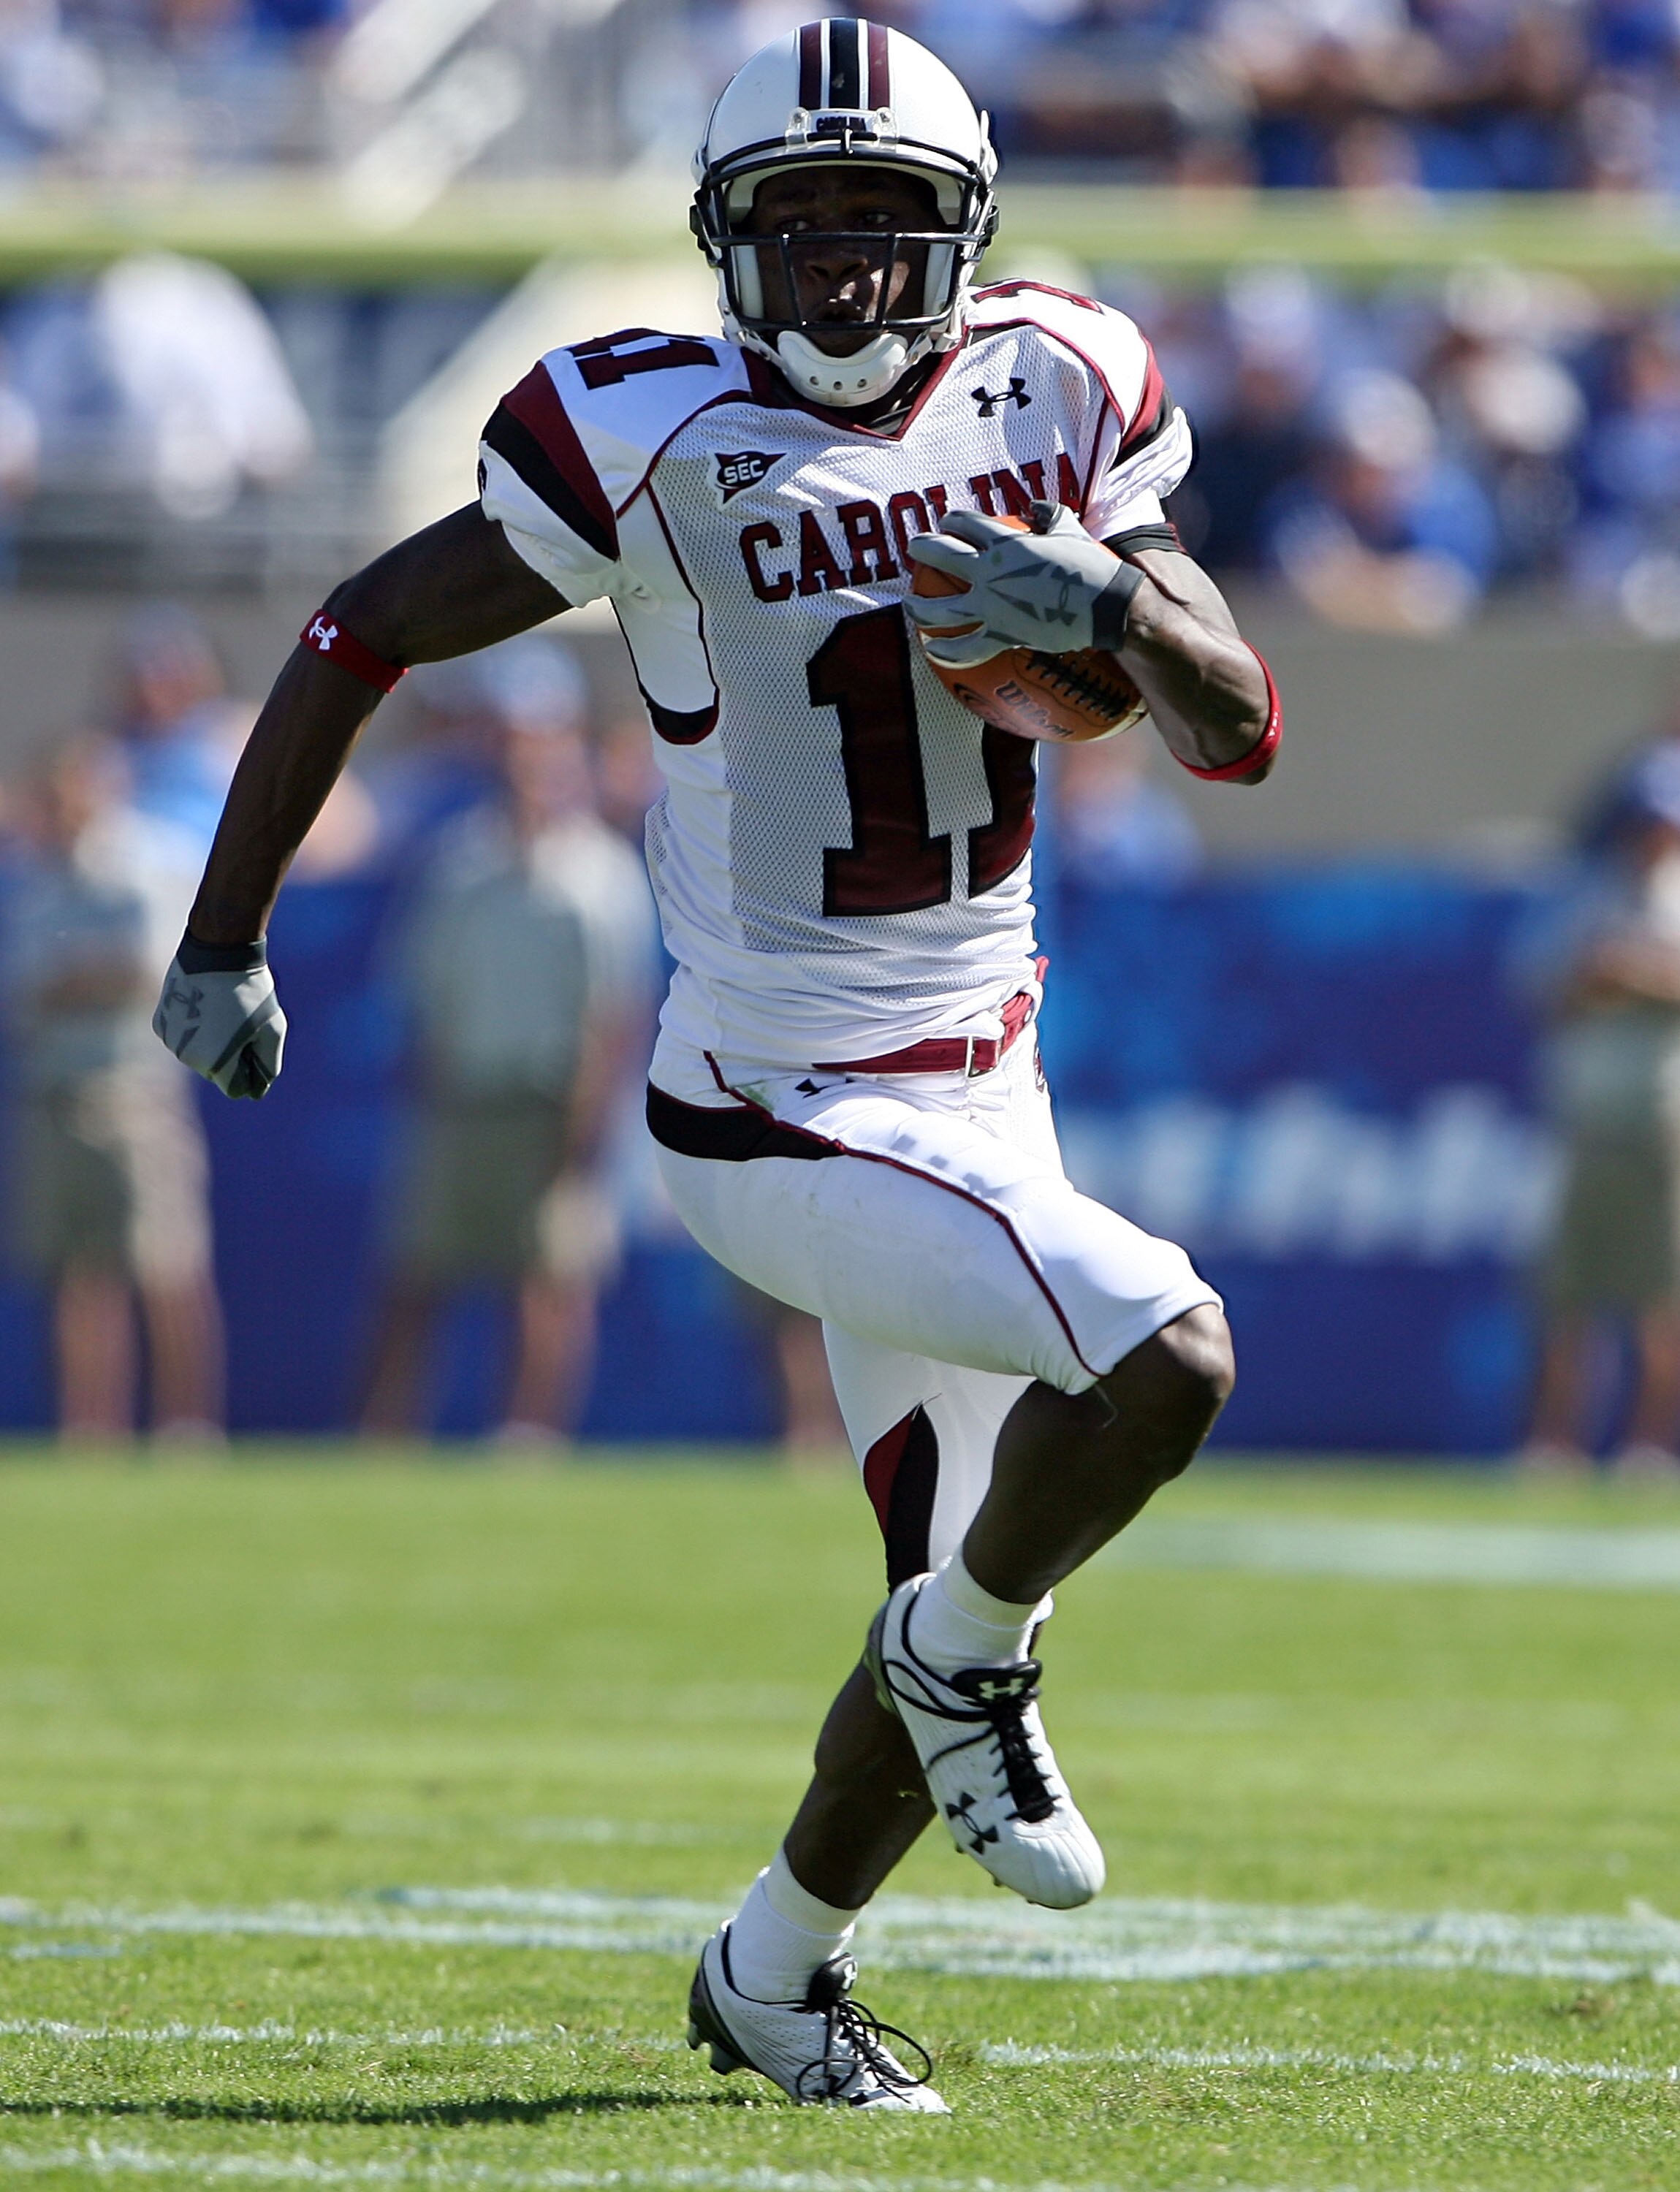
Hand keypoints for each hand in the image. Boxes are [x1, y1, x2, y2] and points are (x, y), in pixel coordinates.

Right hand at [153, 933, 286, 1099]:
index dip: (250, 1071)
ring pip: (198, 1055)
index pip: (236, 1089)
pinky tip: (204, 1005)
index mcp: (216, 1064)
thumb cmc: (250, 992)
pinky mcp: (160, 1023)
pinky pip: (183, 1038)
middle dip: (231, 1056)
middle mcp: (188, 1058)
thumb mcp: (273, 1029)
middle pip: (217, 1072)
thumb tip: (257, 1090)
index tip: (255, 1046)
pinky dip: (194, 1029)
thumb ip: (268, 1065)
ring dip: (212, 1042)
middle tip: (241, 1023)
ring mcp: (170, 1041)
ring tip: (222, 1010)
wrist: (216, 950)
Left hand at [905, 501, 1144, 665]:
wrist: (1105, 605)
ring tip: (907, 604)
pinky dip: (947, 652)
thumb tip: (1035, 506)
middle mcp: (990, 572)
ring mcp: (993, 606)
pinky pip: (967, 648)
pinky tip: (931, 649)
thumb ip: (1048, 513)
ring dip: (919, 606)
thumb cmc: (1089, 564)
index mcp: (1006, 542)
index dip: (952, 520)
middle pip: (942, 555)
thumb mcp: (1070, 528)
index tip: (946, 522)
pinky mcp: (1002, 635)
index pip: (966, 523)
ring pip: (942, 609)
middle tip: (913, 547)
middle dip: (922, 547)